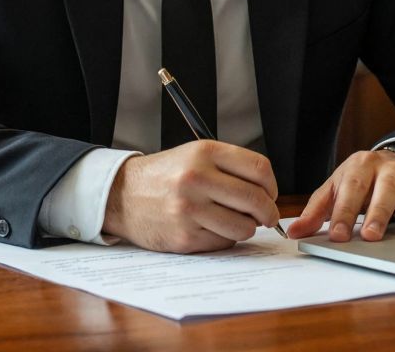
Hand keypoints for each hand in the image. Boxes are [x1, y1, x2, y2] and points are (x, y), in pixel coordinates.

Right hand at [102, 140, 280, 252]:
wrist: (122, 195)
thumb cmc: (165, 176)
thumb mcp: (194, 155)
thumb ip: (230, 167)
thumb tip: (267, 192)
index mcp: (204, 152)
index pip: (259, 169)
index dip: (272, 185)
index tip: (270, 194)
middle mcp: (197, 178)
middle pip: (256, 200)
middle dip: (268, 212)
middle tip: (266, 216)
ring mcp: (190, 209)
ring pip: (243, 226)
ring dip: (246, 228)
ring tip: (233, 221)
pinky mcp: (184, 236)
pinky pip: (223, 242)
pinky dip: (224, 239)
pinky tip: (210, 229)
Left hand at [287, 150, 394, 242]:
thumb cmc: (363, 181)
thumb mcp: (338, 190)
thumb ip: (316, 212)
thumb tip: (294, 232)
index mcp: (353, 166)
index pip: (344, 188)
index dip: (340, 212)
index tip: (336, 235)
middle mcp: (376, 166)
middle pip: (363, 186)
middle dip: (358, 211)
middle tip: (355, 235)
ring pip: (390, 190)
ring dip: (381, 213)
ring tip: (375, 235)